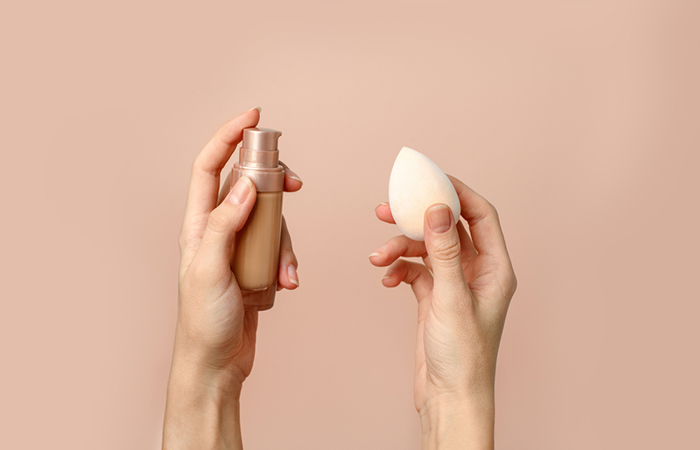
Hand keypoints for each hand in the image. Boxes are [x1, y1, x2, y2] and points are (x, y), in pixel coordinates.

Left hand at [163, 108, 301, 448]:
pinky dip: (289, 264)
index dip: (229, 136)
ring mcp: (239, 249)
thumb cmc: (203, 321)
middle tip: (297, 183)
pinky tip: (287, 285)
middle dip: (276, 183)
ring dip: (287, 243)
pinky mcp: (256, 268)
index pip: (210, 167)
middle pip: (249, 186)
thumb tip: (243, 185)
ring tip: (287, 274)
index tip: (254, 117)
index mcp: (198, 224)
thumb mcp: (210, 269)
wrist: (216, 364)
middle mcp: (218, 230)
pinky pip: (280, 251)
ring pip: (272, 221)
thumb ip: (224, 224)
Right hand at [370, 176, 515, 449]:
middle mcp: (477, 272)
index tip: (428, 180)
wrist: (448, 397)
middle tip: (387, 208)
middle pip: (447, 228)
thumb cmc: (462, 355)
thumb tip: (437, 207)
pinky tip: (387, 279)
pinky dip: (399, 269)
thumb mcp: (451, 297)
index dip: (456, 192)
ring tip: (377, 257)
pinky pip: (415, 270)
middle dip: (416, 217)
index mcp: (495, 268)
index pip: (480, 215)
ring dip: (399, 248)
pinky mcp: (434, 298)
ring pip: (425, 249)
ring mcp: (454, 285)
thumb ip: (444, 250)